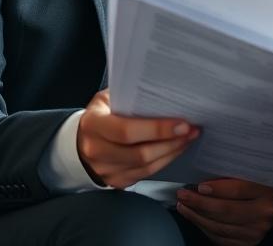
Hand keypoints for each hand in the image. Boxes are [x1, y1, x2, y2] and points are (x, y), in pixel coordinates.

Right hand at [76, 89, 199, 188]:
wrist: (80, 142)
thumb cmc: (101, 114)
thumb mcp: (107, 98)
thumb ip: (129, 96)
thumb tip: (166, 90)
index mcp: (93, 124)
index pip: (126, 131)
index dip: (157, 129)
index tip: (182, 123)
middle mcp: (96, 151)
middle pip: (140, 153)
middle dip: (171, 142)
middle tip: (192, 130)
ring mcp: (105, 170)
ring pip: (146, 167)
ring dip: (172, 152)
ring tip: (189, 138)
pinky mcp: (117, 181)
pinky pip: (146, 174)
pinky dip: (165, 161)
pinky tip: (176, 148)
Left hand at [176, 178, 272, 245]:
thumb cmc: (261, 186)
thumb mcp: (254, 175)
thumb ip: (234, 175)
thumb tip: (204, 176)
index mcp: (267, 191)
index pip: (238, 190)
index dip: (217, 189)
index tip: (199, 186)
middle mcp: (264, 213)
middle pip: (226, 210)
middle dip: (200, 203)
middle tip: (183, 195)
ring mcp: (255, 232)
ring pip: (219, 226)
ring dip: (197, 216)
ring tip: (184, 206)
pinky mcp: (247, 243)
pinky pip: (219, 238)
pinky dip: (204, 228)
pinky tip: (195, 218)